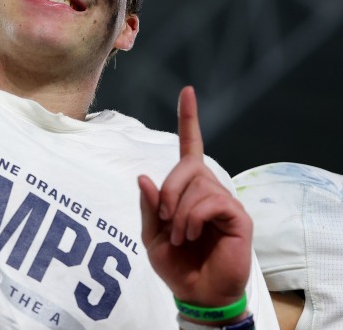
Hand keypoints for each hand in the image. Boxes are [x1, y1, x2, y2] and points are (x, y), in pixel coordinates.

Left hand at [138, 86, 251, 307]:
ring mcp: (226, 200)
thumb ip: (149, 206)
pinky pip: (212, 201)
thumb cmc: (176, 263)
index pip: (190, 147)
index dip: (188, 120)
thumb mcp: (152, 234)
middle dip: (168, 191)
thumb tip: (144, 176)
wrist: (196, 292)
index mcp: (188, 188)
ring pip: (198, 185)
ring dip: (180, 213)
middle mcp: (209, 188)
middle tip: (165, 220)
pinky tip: (193, 234)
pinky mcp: (238, 216)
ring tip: (182, 236)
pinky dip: (194, 218)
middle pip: (186, 166)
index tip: (187, 91)